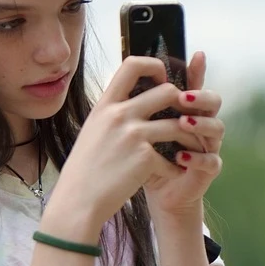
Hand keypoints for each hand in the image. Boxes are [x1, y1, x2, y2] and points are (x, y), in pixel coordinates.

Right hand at [47, 55, 207, 237]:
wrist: (77, 201)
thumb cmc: (84, 169)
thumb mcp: (92, 130)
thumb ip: (112, 113)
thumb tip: (134, 98)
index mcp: (105, 105)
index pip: (133, 64)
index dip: (155, 66)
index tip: (161, 81)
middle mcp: (119, 115)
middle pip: (168, 91)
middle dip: (181, 106)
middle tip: (180, 120)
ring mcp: (133, 135)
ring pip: (180, 124)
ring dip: (187, 138)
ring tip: (184, 149)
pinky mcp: (145, 158)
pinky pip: (173, 158)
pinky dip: (174, 169)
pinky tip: (169, 174)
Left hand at [144, 51, 224, 218]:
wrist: (155, 190)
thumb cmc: (146, 155)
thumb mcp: (140, 127)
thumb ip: (141, 105)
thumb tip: (127, 73)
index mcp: (187, 111)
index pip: (194, 86)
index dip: (198, 71)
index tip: (197, 55)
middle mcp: (202, 125)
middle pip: (214, 102)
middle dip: (201, 97)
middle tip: (183, 97)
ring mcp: (209, 146)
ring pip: (217, 129)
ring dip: (200, 124)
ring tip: (182, 123)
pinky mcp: (209, 170)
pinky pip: (211, 161)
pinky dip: (197, 158)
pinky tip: (181, 157)